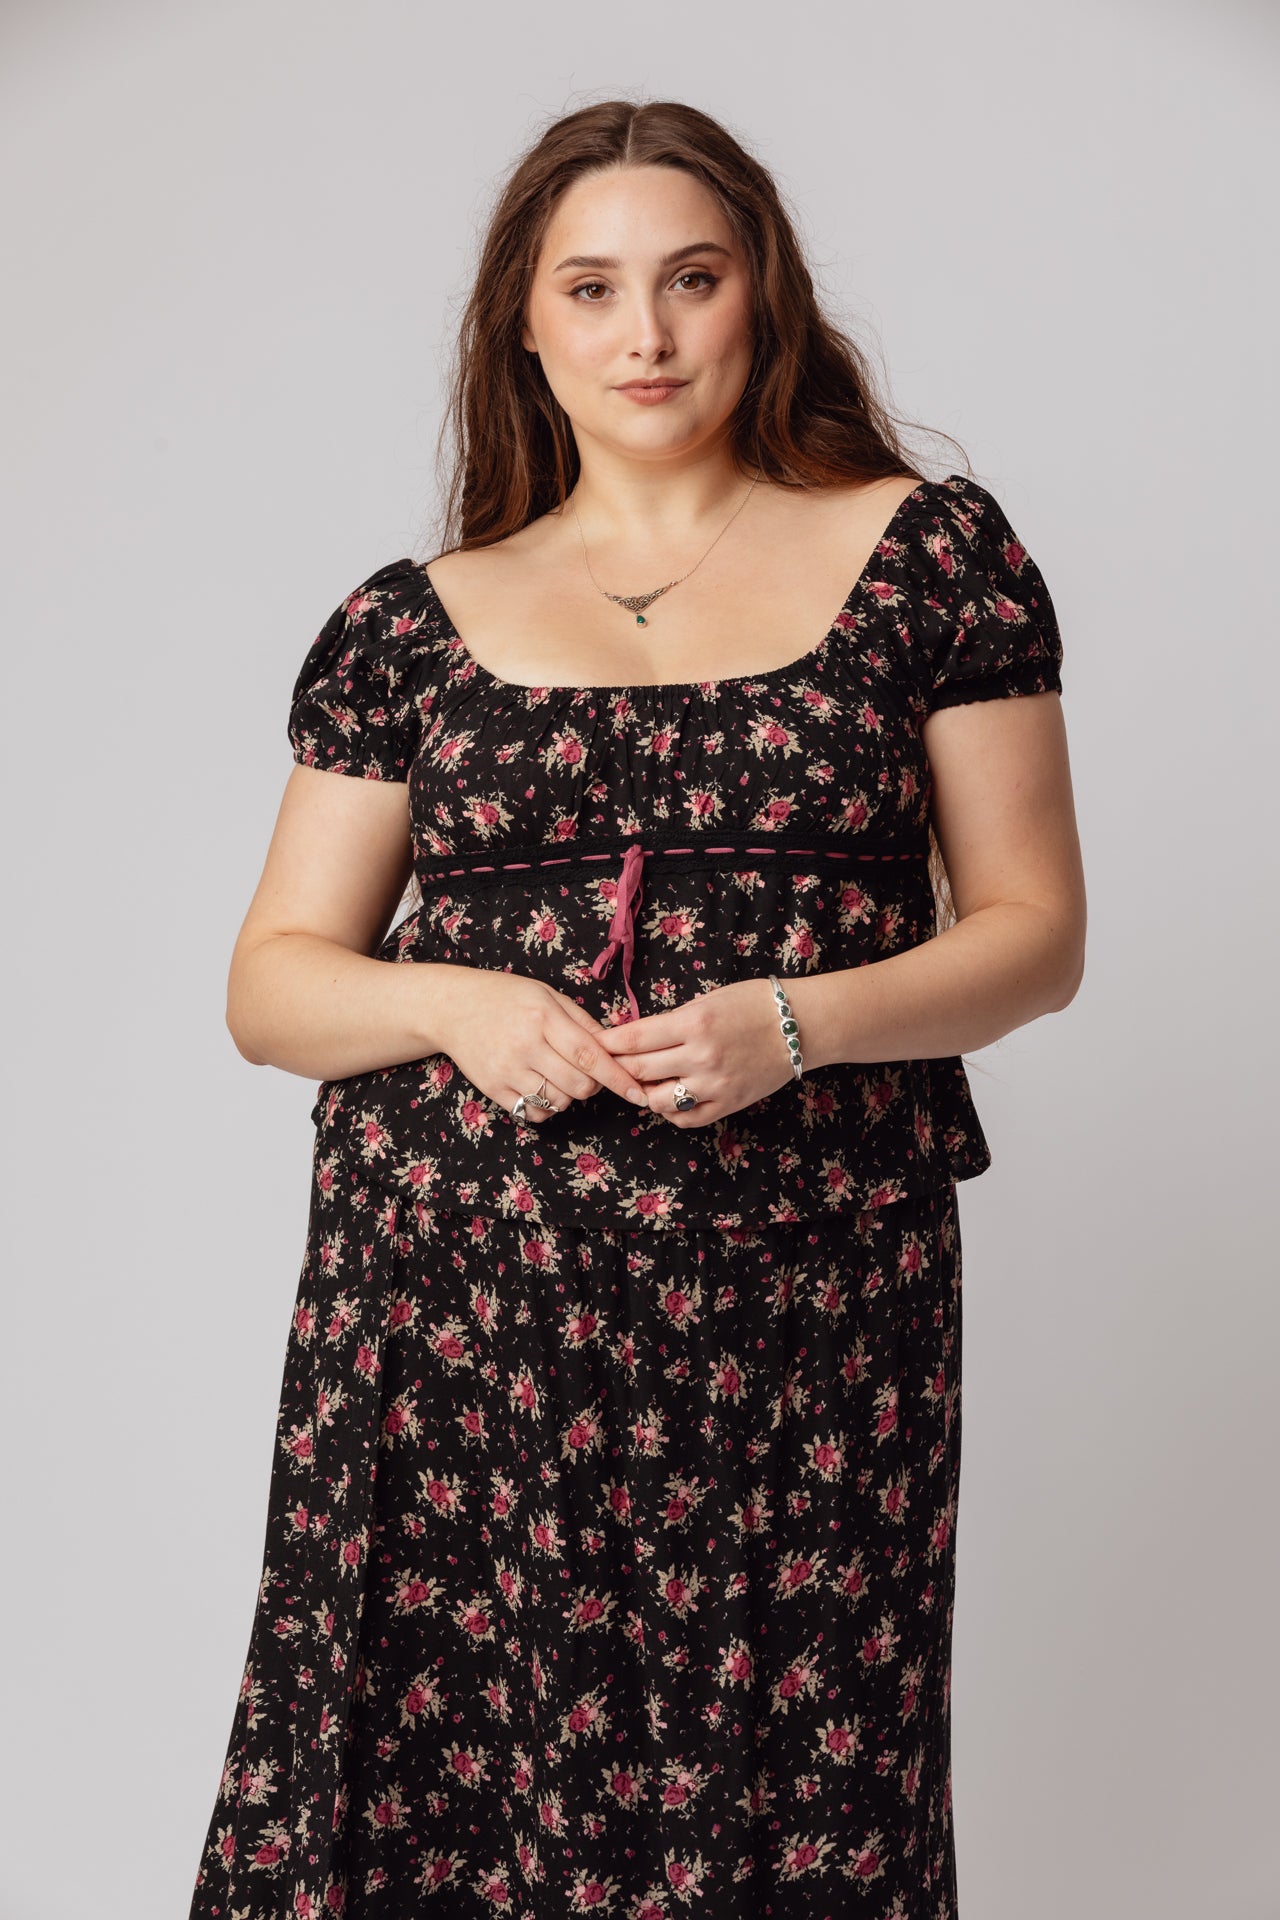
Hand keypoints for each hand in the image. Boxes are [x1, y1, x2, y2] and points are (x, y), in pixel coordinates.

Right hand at [444, 971, 648, 1121]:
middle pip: (579, 1085)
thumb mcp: (547, 995)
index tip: (639, 1093)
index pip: (590, 1056)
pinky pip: (532, 1113)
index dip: (619, 1078)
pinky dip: (545, 1107)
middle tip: (584, 1071)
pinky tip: (540, 1087)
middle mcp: (525, 1045)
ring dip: (568, 1095)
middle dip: (592, 1085)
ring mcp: (506, 1069)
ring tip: (556, 1074)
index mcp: (543, 1017)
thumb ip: (583, 1022)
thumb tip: (617, 1048)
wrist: (453, 1007)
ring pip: (558, 1102)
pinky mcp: (492, 1088)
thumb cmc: (506, 997)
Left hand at [594, 977, 795, 1126]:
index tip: (593, 1043)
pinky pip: (685, 1119)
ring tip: (640, 1081)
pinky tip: (667, 1098)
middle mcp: (701, 1056)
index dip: (607, 1042)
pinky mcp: (728, 1104)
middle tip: (606, 1065)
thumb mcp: (708, 1000)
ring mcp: (715, 1084)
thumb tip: (632, 1036)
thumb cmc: (753, 1003)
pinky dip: (669, 1111)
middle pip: (638, 1070)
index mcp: (694, 1023)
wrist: (801, 1025)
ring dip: (642, 1091)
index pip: (634, 1039)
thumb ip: (671, 1021)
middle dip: (616, 1067)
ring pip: (656, 1100)